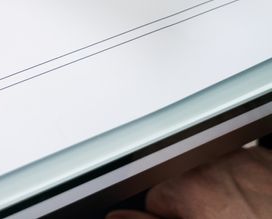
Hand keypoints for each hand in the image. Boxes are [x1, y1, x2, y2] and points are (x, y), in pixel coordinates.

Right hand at [106, 146, 271, 218]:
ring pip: (214, 173)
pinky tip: (256, 209)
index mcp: (190, 186)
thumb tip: (117, 218)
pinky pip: (245, 169)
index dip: (164, 218)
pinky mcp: (271, 162)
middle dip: (190, 204)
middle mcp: (217, 163)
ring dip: (218, 194)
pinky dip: (246, 186)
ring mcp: (249, 160)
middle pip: (181, 180)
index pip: (151, 197)